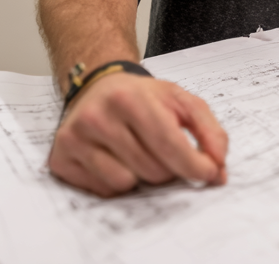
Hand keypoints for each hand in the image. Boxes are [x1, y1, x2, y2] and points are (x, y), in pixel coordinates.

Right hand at [49, 71, 228, 196]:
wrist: (98, 87)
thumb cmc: (142, 97)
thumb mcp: (181, 101)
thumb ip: (209, 131)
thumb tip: (218, 168)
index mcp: (130, 98)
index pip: (168, 144)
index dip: (194, 165)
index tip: (209, 174)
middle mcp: (98, 117)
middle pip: (151, 169)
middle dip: (167, 169)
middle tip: (163, 152)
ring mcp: (76, 138)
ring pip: (126, 184)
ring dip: (141, 177)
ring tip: (137, 152)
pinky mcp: (61, 158)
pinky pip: (103, 191)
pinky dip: (116, 181)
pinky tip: (114, 159)